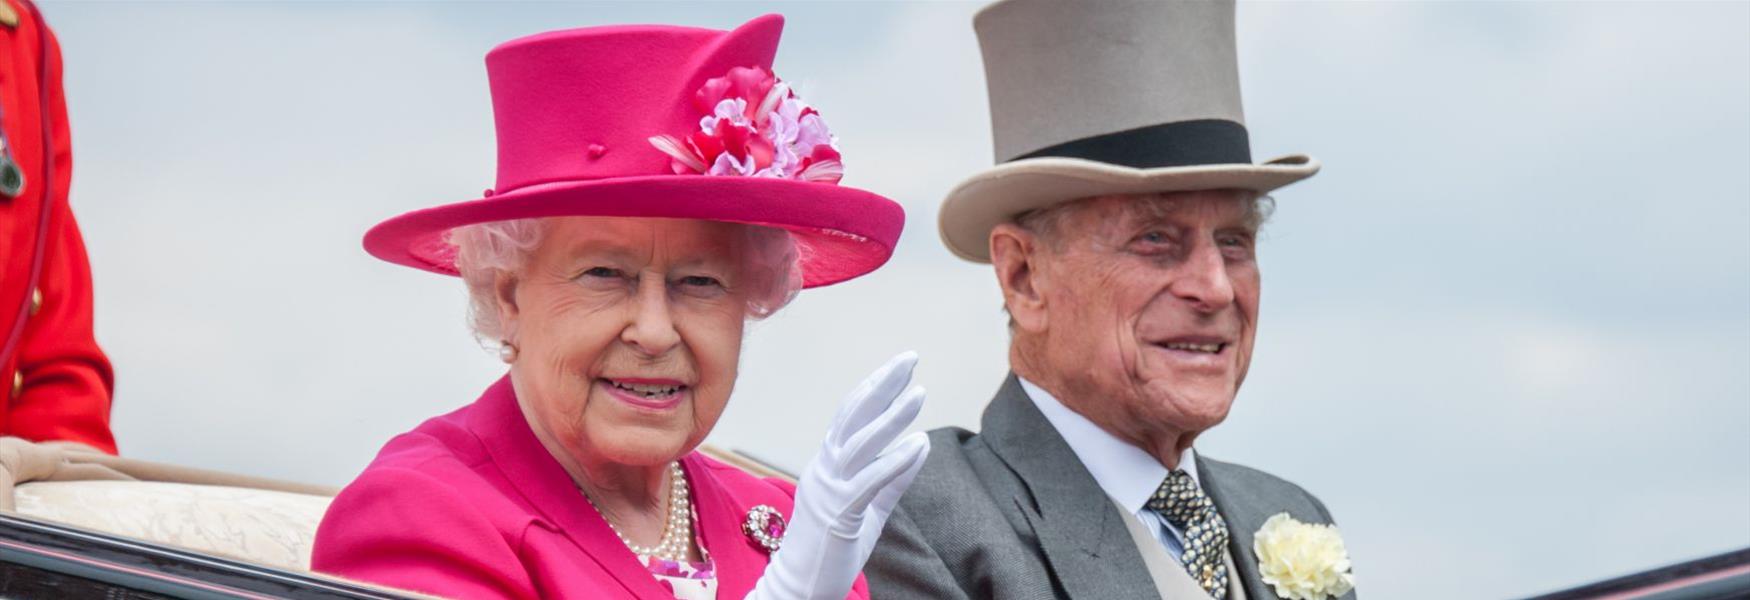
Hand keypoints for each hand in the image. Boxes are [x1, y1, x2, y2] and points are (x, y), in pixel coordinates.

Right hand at [746, 351, 929, 599]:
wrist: (800, 587)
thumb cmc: (831, 548)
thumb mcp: (870, 507)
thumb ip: (893, 477)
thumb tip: (919, 444)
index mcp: (828, 464)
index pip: (852, 415)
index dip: (876, 388)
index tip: (901, 367)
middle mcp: (824, 469)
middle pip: (853, 416)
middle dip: (883, 385)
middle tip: (910, 358)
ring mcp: (828, 489)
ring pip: (860, 443)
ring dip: (892, 416)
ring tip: (920, 393)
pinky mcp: (839, 514)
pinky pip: (869, 481)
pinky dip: (895, 460)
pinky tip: (918, 443)